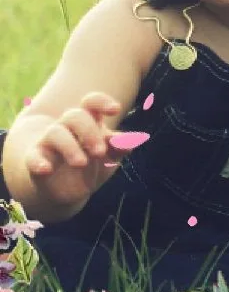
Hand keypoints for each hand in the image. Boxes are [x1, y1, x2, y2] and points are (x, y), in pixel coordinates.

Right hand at [24, 92, 122, 208]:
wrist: (61, 189)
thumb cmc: (89, 165)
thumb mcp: (108, 158)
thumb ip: (118, 148)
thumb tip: (132, 142)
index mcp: (87, 123)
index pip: (91, 103)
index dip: (101, 102)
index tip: (116, 110)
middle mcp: (67, 128)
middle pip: (74, 116)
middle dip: (89, 132)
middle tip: (100, 152)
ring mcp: (49, 143)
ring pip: (55, 133)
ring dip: (70, 147)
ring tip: (82, 163)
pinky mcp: (36, 161)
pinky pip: (33, 157)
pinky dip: (38, 162)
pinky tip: (47, 169)